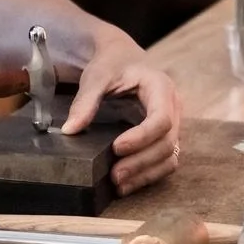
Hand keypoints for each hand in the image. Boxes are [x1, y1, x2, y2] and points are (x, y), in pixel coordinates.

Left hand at [61, 33, 181, 194]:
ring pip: (170, 156)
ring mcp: (173, 124)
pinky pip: (165, 161)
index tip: (116, 148)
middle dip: (141, 162)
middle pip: (167, 142)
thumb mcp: (96, 77)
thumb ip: (85, 102)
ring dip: (146, 173)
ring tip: (119, 185)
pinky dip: (148, 175)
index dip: (142, 138)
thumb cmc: (111, 64)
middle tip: (114, 176)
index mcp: (160, 87)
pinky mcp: (165, 137)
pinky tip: (127, 185)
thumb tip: (69, 131)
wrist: (121, 58)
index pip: (161, 119)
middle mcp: (173, 107)